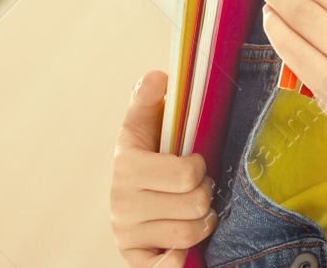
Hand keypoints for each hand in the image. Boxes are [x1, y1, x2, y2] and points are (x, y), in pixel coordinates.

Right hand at [109, 70, 215, 266]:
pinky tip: (184, 244)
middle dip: (205, 195)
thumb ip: (149, 99)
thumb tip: (158, 76)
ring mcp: (126, 234)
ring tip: (196, 210)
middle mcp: (121, 203)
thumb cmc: (147, 154)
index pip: (186, 173)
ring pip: (188, 235)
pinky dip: (183, 256)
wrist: (129, 197)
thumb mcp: (145, 123)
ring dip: (202, 222)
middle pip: (194, 206)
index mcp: (126, 164)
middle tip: (200, 188)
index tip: (194, 162)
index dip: (199, 167)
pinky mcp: (133, 259)